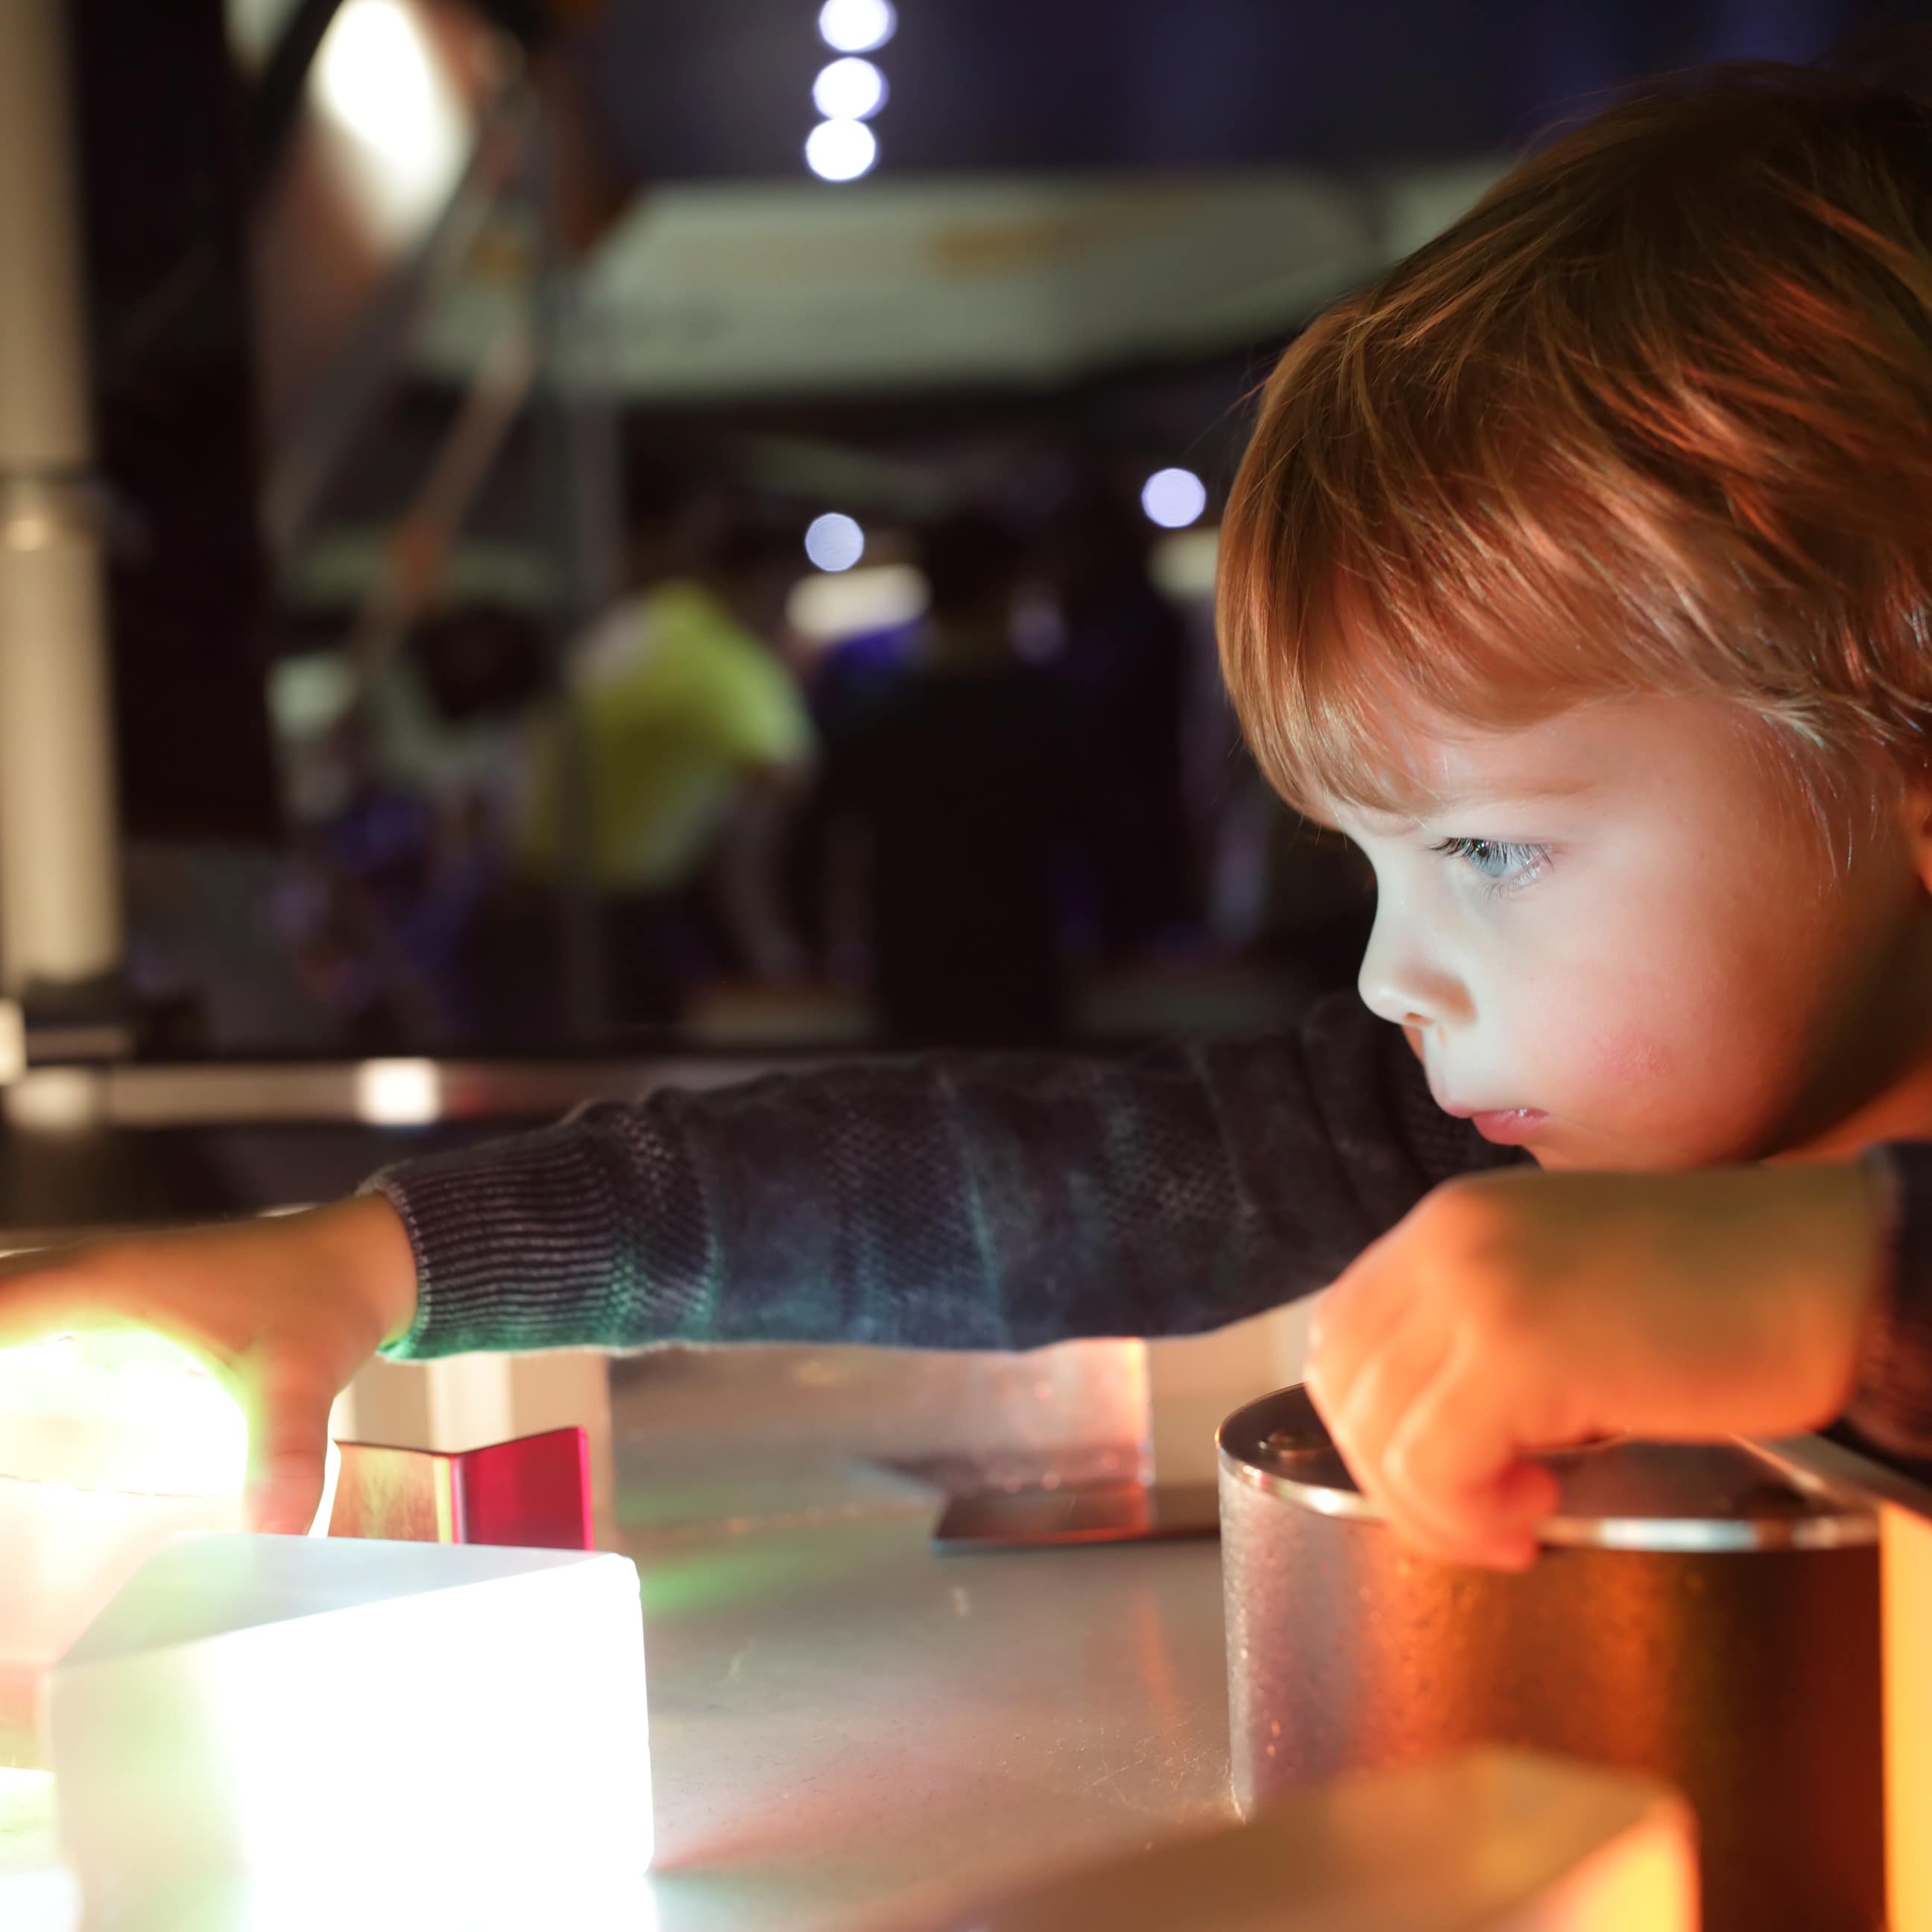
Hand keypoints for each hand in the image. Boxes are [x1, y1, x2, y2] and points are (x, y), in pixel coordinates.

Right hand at [0, 1196, 417, 1534]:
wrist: (366, 1257)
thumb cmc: (325, 1300)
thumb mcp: (297, 1379)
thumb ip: (281, 1453)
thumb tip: (272, 1533)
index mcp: (97, 1281)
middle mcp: (79, 1275)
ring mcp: (90, 1287)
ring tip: (4, 1484)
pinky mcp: (109, 1307)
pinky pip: (19, 1327)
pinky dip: (2, 1359)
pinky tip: (16, 1437)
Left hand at [1305, 1163, 1887, 1569]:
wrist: (1828, 1269)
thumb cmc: (1715, 1292)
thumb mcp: (1557, 1281)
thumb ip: (1475, 1325)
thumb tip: (1414, 1428)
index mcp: (1448, 1222)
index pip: (1341, 1335)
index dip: (1371, 1422)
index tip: (1442, 1471)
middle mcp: (1444, 1242)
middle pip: (1346, 1389)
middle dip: (1394, 1477)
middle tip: (1483, 1515)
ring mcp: (1475, 1292)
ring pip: (1377, 1436)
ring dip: (1434, 1506)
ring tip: (1521, 1515)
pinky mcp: (1517, 1353)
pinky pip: (1431, 1468)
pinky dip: (1466, 1516)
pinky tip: (1537, 1511)